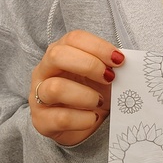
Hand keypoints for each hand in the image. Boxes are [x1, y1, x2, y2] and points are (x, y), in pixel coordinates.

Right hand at [29, 30, 123, 145]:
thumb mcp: (103, 75)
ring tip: (99, 101)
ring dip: (85, 95)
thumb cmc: (92, 92)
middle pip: (57, 55)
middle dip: (89, 65)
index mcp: (59, 52)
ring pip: (55, 88)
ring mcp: (38, 96)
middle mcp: (44, 70)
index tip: (119, 60)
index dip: (98, 46)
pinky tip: (93, 118)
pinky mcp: (41, 121)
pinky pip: (61, 118)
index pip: (73, 38)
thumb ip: (110, 66)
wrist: (81, 124)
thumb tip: (125, 62)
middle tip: (110, 78)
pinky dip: (83, 118)